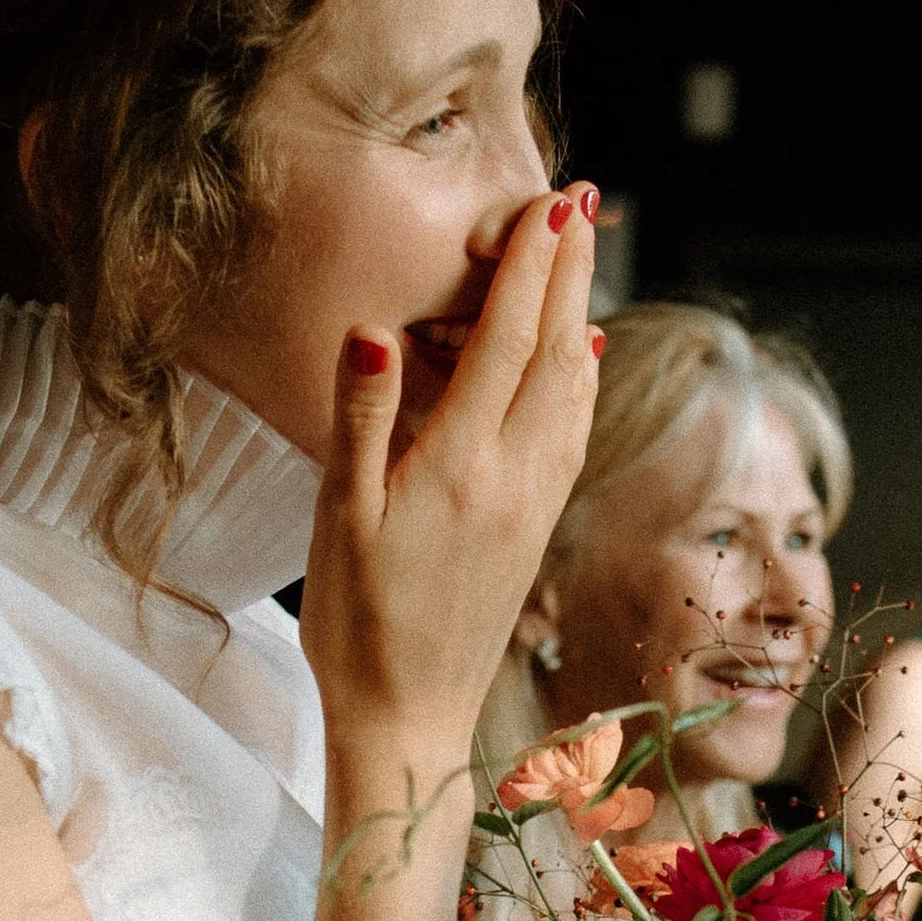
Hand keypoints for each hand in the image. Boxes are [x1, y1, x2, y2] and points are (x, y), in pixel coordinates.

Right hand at [299, 189, 599, 768]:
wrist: (408, 719)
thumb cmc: (358, 627)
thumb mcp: (338, 518)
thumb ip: (363, 417)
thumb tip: (378, 328)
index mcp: (461, 466)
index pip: (507, 341)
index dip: (529, 266)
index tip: (546, 204)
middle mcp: (514, 478)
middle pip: (556, 351)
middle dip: (570, 271)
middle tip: (580, 201)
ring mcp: (534, 505)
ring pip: (573, 388)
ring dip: (580, 315)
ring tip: (583, 258)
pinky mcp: (536, 530)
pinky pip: (571, 431)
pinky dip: (579, 378)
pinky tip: (579, 359)